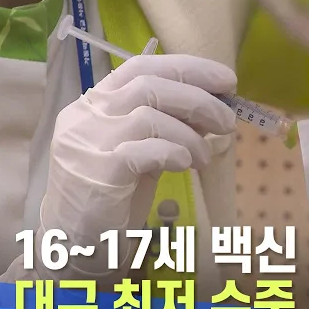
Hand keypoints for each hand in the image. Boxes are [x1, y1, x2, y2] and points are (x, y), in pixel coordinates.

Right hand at [38, 54, 236, 280]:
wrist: (80, 242)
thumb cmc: (117, 193)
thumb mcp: (147, 151)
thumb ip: (172, 126)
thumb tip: (215, 106)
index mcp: (97, 102)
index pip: (142, 66)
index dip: (188, 68)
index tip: (227, 80)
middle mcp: (87, 115)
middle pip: (148, 86)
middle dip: (198, 99)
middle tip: (228, 121)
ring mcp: (87, 143)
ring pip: (148, 116)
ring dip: (190, 135)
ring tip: (205, 158)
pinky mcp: (96, 173)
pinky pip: (142, 151)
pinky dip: (173, 153)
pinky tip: (186, 165)